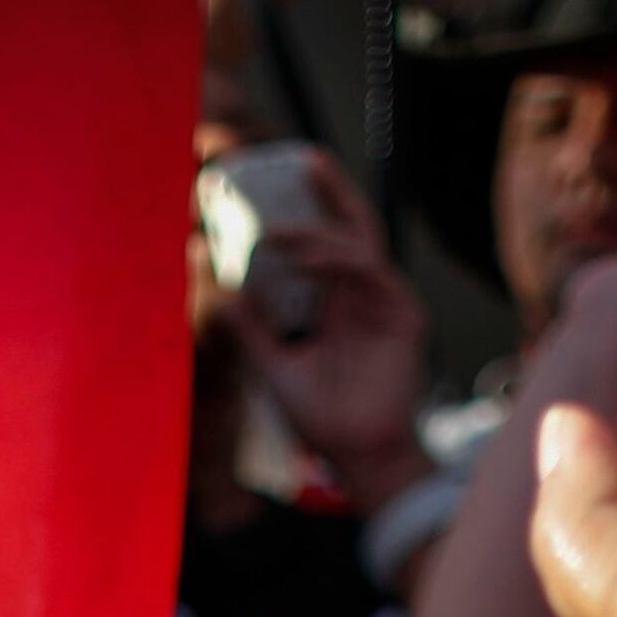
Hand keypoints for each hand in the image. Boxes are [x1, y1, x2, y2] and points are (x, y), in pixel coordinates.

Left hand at [218, 154, 432, 508]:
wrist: (358, 457)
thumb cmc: (323, 418)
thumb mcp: (271, 365)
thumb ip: (247, 327)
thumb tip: (212, 286)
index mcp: (337, 303)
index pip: (323, 244)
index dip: (306, 212)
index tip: (275, 186)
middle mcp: (363, 296)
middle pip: (350, 228)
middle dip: (330, 191)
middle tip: (301, 159)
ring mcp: (386, 303)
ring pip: (358, 244)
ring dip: (318, 232)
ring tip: (277, 233)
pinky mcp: (404, 316)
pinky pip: (371, 272)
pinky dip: (338, 260)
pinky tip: (306, 258)